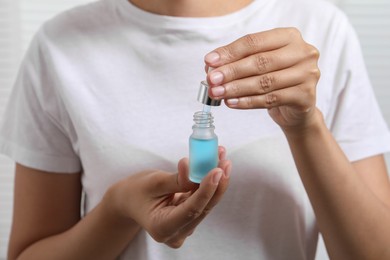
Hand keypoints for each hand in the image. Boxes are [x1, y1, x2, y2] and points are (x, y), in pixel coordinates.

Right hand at [104, 146, 230, 247]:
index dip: (206, 190)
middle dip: (216, 183)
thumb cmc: (136, 192)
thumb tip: (193, 168)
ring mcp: (185, 227)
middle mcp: (177, 233)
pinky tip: (217, 164)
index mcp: (162, 228)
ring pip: (206, 203)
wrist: (129, 201)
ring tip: (222, 157)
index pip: (191, 210)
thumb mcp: (153, 183)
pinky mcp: (190, 218)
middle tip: (224, 162)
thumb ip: (176, 179)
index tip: (216, 171)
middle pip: (203, 208)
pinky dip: (209, 182)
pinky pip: (204, 199)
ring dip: (216, 180)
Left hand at [204, 28, 320, 129]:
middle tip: (212, 80)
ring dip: (236, 88)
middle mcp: (303, 52)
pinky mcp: (305, 96)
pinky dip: (247, 102)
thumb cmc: (275, 80)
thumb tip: (211, 65)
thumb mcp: (258, 65)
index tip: (209, 61)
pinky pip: (270, 99)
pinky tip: (231, 103)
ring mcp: (307, 74)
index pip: (255, 42)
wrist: (296, 108)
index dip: (230, 52)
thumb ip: (237, 61)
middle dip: (232, 71)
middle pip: (260, 62)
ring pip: (265, 82)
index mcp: (289, 36)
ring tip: (217, 93)